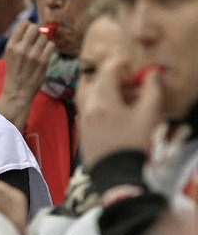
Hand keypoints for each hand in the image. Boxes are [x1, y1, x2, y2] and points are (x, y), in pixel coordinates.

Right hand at [0, 21, 54, 129]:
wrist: (18, 91)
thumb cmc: (14, 71)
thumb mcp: (9, 54)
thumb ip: (19, 41)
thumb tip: (33, 27)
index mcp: (11, 46)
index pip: (23, 24)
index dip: (28, 26)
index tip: (29, 32)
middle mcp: (21, 49)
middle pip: (35, 28)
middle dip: (37, 32)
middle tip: (36, 41)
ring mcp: (33, 55)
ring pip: (44, 37)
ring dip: (43, 42)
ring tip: (39, 50)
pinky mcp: (43, 62)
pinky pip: (51, 45)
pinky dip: (49, 48)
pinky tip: (45, 54)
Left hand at [79, 52, 162, 166]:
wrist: (115, 175)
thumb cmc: (133, 144)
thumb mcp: (148, 116)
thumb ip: (152, 91)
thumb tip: (152, 74)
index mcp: (102, 101)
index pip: (106, 71)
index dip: (118, 61)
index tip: (128, 60)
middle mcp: (87, 106)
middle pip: (94, 80)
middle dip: (108, 74)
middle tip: (124, 75)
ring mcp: (82, 118)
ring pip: (88, 93)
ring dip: (102, 87)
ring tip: (120, 92)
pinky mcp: (82, 128)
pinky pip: (87, 106)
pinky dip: (98, 100)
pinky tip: (113, 108)